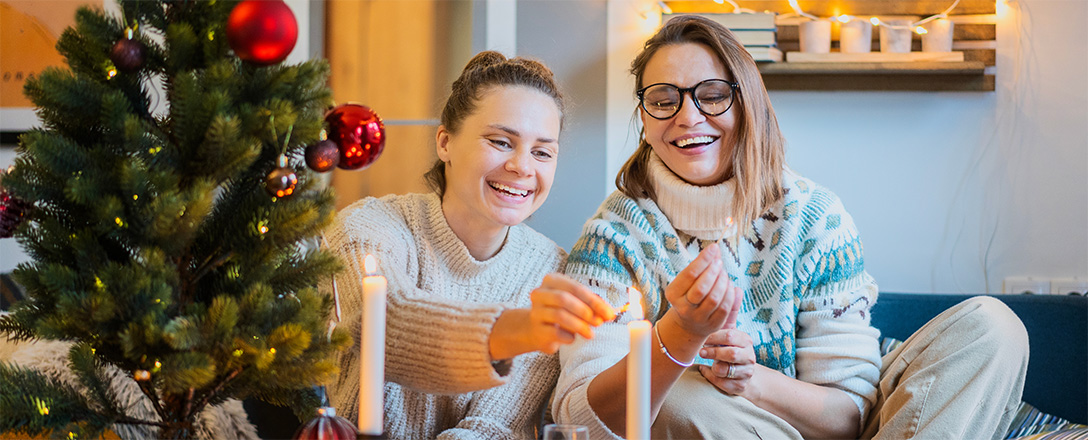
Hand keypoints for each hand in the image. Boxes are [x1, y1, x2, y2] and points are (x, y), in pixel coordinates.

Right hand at [490, 273, 615, 358]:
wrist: (537, 329)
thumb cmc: (562, 312)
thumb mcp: (578, 304)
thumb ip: (593, 306)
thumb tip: (609, 314)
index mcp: (552, 280)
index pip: (575, 288)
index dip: (593, 301)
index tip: (609, 314)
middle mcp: (540, 293)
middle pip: (564, 299)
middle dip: (585, 312)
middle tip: (599, 323)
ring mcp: (535, 311)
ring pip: (559, 315)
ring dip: (579, 325)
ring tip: (590, 334)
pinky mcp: (536, 330)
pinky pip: (555, 333)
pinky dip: (568, 337)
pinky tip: (573, 338)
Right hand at [662, 243, 733, 338]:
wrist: (688, 324)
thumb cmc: (689, 294)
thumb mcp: (688, 281)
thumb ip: (701, 265)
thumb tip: (715, 248)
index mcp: (673, 294)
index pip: (689, 274)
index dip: (703, 260)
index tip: (714, 248)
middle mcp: (684, 308)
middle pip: (701, 288)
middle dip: (713, 272)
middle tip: (719, 263)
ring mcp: (698, 318)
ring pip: (714, 298)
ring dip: (722, 282)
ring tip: (724, 274)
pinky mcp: (713, 324)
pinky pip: (724, 308)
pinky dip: (729, 293)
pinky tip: (729, 285)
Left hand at [698, 292, 756, 395]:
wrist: (743, 372)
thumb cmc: (731, 346)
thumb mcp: (730, 329)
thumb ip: (730, 310)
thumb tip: (735, 286)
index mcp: (745, 340)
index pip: (729, 335)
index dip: (713, 336)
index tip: (701, 336)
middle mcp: (749, 356)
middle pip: (730, 353)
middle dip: (713, 351)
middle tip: (700, 350)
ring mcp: (745, 372)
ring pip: (726, 370)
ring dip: (713, 366)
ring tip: (704, 361)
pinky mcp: (740, 386)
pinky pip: (723, 383)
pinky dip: (712, 378)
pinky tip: (707, 371)